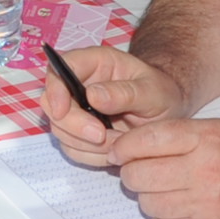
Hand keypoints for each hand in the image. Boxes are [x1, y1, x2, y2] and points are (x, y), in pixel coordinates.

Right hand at [38, 45, 187, 164]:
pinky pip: (72, 148)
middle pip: (53, 104)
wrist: (167, 113)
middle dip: (74, 125)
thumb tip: (92, 95)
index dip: (55, 89)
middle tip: (101, 136)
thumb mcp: (153, 91)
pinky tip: (113, 151)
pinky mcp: (79, 133)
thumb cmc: (161, 93)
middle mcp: (78, 84)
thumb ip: (125, 93)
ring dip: (85, 144)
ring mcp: (76, 109)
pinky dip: (91, 155)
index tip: (64, 111)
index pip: (59, 69)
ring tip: (118, 143)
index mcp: (94, 63)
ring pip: (60, 129)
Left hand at [105, 118, 219, 218]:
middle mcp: (203, 171)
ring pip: (148, 203)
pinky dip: (163, 217)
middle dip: (131, 172)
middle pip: (138, 175)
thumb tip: (135, 144)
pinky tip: (175, 205)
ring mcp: (206, 204)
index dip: (123, 147)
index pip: (144, 141)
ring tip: (161, 187)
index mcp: (205, 139)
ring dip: (147, 196)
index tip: (118, 150)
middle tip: (138, 169)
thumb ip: (180, 134)